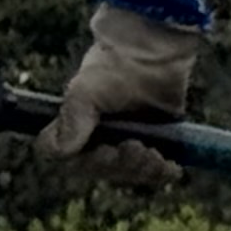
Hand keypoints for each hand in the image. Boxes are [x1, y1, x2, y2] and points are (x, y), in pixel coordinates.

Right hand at [38, 3, 200, 184]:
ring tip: (154, 152)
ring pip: (128, 175)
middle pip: (102, 171)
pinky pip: (155, 173)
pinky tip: (171, 166)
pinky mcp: (152, 145)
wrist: (154, 54)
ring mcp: (124, 143)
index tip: (105, 150)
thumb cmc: (114, 68)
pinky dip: (163, 172)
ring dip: (143, 169)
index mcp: (73, 126)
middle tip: (136, 146)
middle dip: (122, 165)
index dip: (86, 162)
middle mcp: (95, 137)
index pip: (66, 158)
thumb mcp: (86, 92)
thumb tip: (59, 151)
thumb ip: (72, 120)